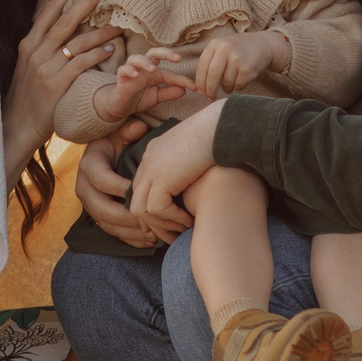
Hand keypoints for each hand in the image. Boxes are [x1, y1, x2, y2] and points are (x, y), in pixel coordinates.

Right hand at [5, 0, 121, 177]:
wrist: (16, 125)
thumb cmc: (28, 95)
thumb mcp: (29, 64)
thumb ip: (44, 44)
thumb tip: (63, 24)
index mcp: (29, 43)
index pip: (49, 9)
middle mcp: (35, 51)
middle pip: (64, 19)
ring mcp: (44, 68)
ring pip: (76, 41)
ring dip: (101, 29)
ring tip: (121, 21)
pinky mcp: (54, 86)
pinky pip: (80, 65)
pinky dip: (96, 55)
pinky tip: (110, 48)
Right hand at [74, 119, 162, 246]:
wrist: (105, 155)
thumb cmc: (116, 143)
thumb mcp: (119, 132)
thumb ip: (129, 130)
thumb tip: (139, 127)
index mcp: (89, 166)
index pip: (102, 180)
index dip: (121, 188)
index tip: (143, 193)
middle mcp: (84, 188)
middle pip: (102, 208)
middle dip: (126, 217)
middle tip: (150, 222)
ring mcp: (89, 206)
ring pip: (106, 224)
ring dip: (129, 232)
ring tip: (153, 235)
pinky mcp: (98, 217)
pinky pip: (112, 233)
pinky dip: (129, 239)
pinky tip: (148, 241)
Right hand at [91, 48, 192, 124]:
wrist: (121, 107)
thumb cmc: (139, 97)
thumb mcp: (157, 97)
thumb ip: (169, 92)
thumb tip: (185, 90)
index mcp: (155, 72)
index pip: (170, 72)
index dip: (183, 79)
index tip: (195, 87)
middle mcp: (144, 68)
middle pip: (154, 52)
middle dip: (166, 53)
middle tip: (178, 58)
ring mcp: (132, 71)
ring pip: (136, 58)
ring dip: (145, 61)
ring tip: (153, 69)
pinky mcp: (121, 78)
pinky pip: (123, 70)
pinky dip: (129, 70)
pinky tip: (135, 75)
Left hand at [128, 100, 223, 242]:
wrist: (224, 126)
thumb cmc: (221, 138)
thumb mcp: (197, 154)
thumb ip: (186, 169)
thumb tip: (193, 188)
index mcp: (155, 152)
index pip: (142, 187)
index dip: (153, 209)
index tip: (169, 224)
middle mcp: (148, 159)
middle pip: (137, 199)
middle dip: (152, 222)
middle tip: (172, 234)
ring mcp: (152, 168)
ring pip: (140, 209)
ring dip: (162, 224)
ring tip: (183, 228)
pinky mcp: (162, 177)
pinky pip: (156, 209)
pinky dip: (172, 219)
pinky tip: (189, 219)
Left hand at [192, 32, 287, 97]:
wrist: (263, 44)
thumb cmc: (238, 50)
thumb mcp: (222, 48)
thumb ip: (210, 62)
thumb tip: (199, 87)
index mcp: (216, 44)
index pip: (202, 65)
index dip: (200, 81)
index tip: (200, 91)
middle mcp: (226, 49)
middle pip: (212, 75)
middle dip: (210, 89)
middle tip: (210, 97)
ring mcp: (238, 58)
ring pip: (226, 82)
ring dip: (226, 88)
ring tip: (228, 86)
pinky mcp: (248, 68)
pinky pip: (238, 85)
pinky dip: (238, 87)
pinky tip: (240, 81)